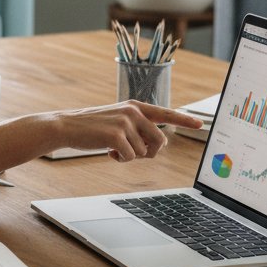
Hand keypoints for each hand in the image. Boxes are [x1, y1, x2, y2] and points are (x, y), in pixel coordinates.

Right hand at [61, 102, 202, 161]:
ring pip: (144, 152)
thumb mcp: (118, 121)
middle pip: (160, 141)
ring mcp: (125, 122)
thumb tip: (156, 145)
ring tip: (112, 147)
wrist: (66, 126)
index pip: (166, 113)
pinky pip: (130, 157)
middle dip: (148, 152)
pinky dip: (120, 159)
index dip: (184, 119)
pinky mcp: (116, 135)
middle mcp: (134, 112)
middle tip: (129, 150)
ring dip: (129, 155)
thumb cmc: (92, 127)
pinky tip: (108, 151)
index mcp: (136, 106)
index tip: (201, 124)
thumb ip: (137, 127)